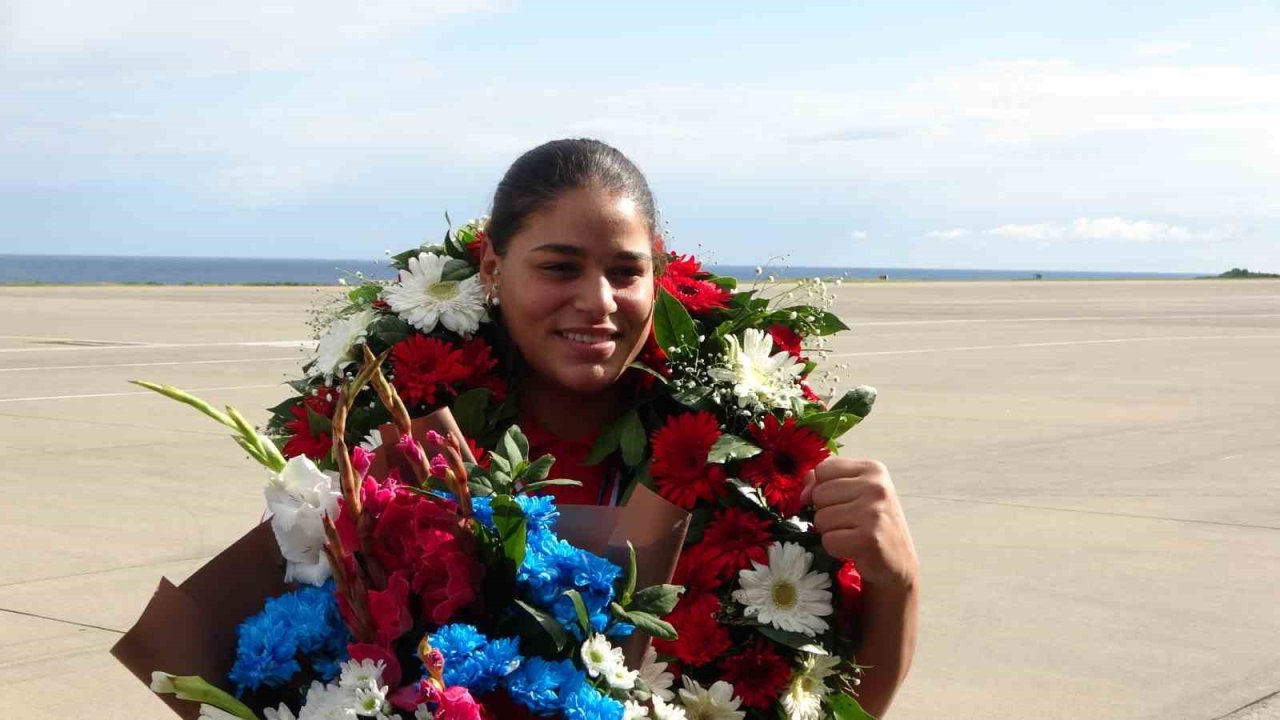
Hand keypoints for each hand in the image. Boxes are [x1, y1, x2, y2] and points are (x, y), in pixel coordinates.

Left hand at [802, 457, 918, 593]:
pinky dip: (836, 549)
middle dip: (827, 512)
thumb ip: (828, 481)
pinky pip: (828, 540)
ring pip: (821, 518)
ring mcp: (873, 511)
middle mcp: (876, 486)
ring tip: (853, 535)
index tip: (838, 502)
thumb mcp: (856, 493)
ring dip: (831, 532)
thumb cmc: (873, 525)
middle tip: (851, 523)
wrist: (899, 562)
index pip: (823, 469)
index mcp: (873, 469)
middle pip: (819, 494)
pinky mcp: (868, 538)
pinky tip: (855, 549)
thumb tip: (805, 488)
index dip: (821, 487)